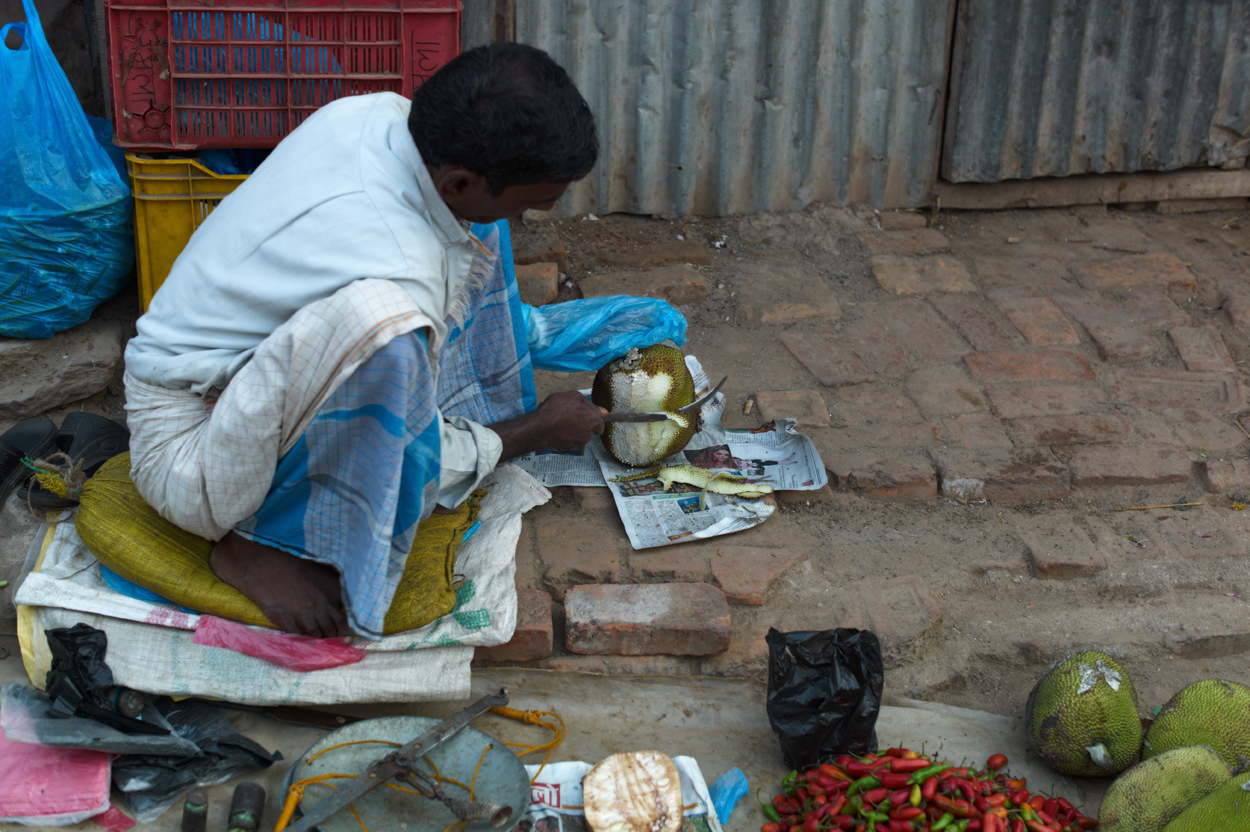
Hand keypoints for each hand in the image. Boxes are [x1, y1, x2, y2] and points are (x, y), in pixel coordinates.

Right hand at [490, 390, 606, 460]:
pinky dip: (565, 434)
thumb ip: (589, 403)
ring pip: (579, 434)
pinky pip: (569, 439)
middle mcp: (588, 434)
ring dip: (573, 428)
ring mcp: (578, 442)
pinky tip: (556, 427)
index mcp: (593, 420)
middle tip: (572, 416)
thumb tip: (603, 412)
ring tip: (560, 420)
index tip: (585, 413)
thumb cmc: (558, 408)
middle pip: (590, 429)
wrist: (541, 427)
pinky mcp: (567, 447)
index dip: (593, 417)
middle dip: (584, 424)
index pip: (600, 423)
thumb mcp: (573, 396)